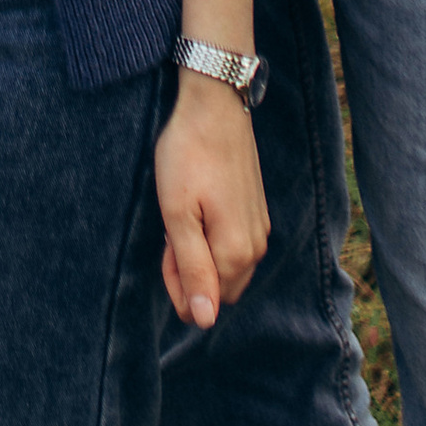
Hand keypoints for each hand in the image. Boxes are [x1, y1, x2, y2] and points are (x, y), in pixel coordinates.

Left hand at [154, 78, 268, 328]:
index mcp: (236, 252)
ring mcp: (260, 227)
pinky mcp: (258, 210)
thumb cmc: (189, 156)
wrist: (215, 104)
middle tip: (171, 232)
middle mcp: (256, 247)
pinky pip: (235, 245)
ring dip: (202, 254)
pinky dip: (214, 238)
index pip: (206, 304)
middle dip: (191, 273)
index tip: (165, 249)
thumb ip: (192, 270)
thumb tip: (204, 321)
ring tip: (184, 215)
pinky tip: (199, 206)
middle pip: (220, 290)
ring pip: (228, 267)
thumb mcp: (178, 214)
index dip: (177, 285)